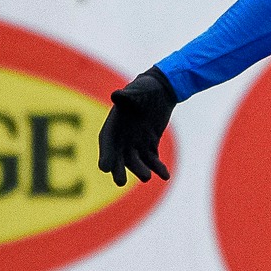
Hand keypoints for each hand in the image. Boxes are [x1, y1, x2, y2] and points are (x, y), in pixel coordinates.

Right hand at [98, 67, 175, 185]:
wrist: (162, 89)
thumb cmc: (146, 88)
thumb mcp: (137, 90)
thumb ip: (128, 96)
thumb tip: (116, 95)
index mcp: (114, 123)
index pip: (107, 141)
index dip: (106, 154)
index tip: (104, 168)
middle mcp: (122, 136)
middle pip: (118, 156)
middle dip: (119, 169)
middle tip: (120, 182)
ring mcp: (136, 142)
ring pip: (136, 161)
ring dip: (141, 169)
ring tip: (147, 177)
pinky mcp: (150, 145)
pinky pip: (152, 160)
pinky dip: (158, 168)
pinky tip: (165, 175)